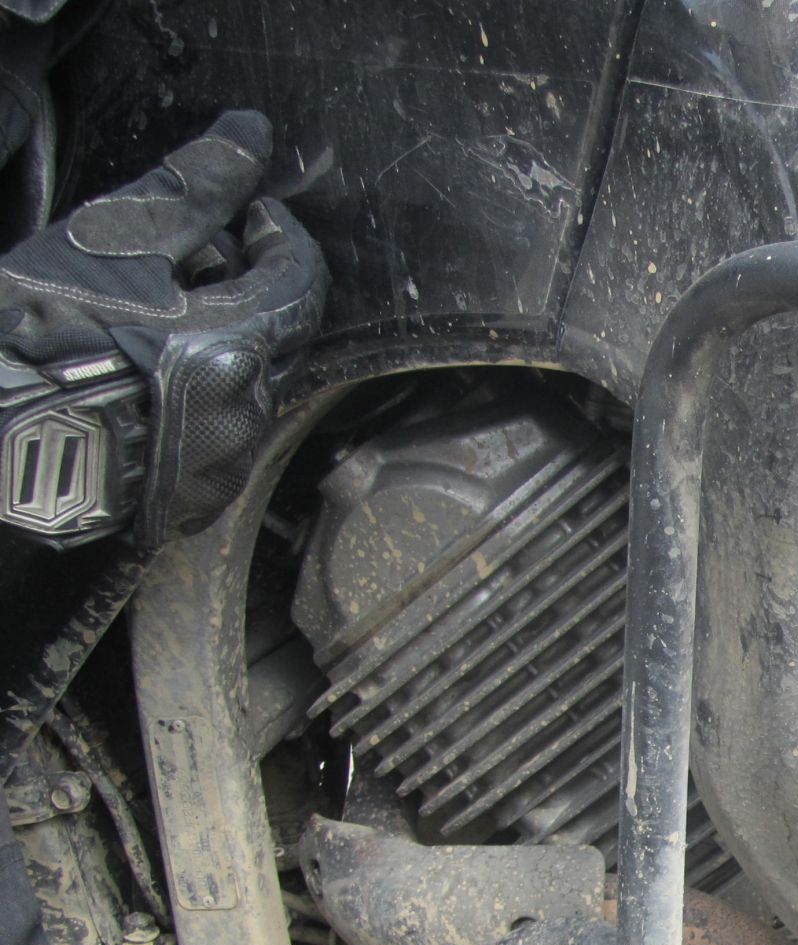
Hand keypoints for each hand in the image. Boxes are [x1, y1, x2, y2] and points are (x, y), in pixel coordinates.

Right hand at [0, 110, 326, 546]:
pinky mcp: (190, 494)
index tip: (257, 212)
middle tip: (206, 250)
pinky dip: (204, 387)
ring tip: (165, 307)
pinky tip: (154, 367)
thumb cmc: (33, 336)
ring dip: (228, 336)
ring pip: (252, 381)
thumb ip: (190, 190)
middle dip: (254, 285)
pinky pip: (221, 429)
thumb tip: (250, 135)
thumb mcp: (108, 242)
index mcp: (237, 348)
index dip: (283, 237)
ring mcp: (220, 462)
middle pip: (283, 333)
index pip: (301, 281)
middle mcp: (245, 412)